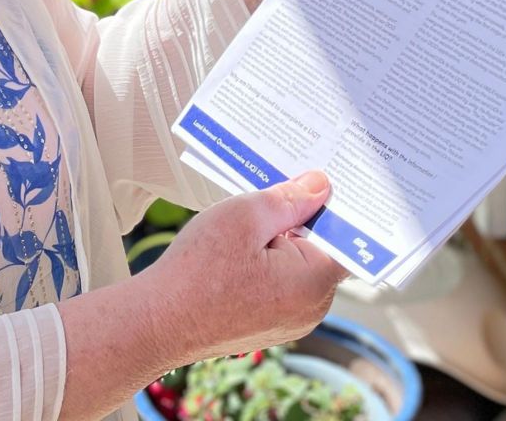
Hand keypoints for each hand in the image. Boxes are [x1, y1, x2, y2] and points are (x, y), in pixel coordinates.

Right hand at [142, 172, 347, 362]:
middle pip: (323, 249)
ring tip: (250, 223)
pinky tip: (240, 250)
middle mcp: (312, 309)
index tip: (327, 180)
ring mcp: (292, 321)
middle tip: (277, 192)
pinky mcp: (271, 325)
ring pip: (300, 266)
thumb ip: (290, 199)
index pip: (348, 237)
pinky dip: (269, 262)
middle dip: (303, 221)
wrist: (157, 322)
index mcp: (314, 283)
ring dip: (282, 241)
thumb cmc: (197, 273)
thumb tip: (321, 186)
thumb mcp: (245, 216)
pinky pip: (282, 284)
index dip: (337, 206)